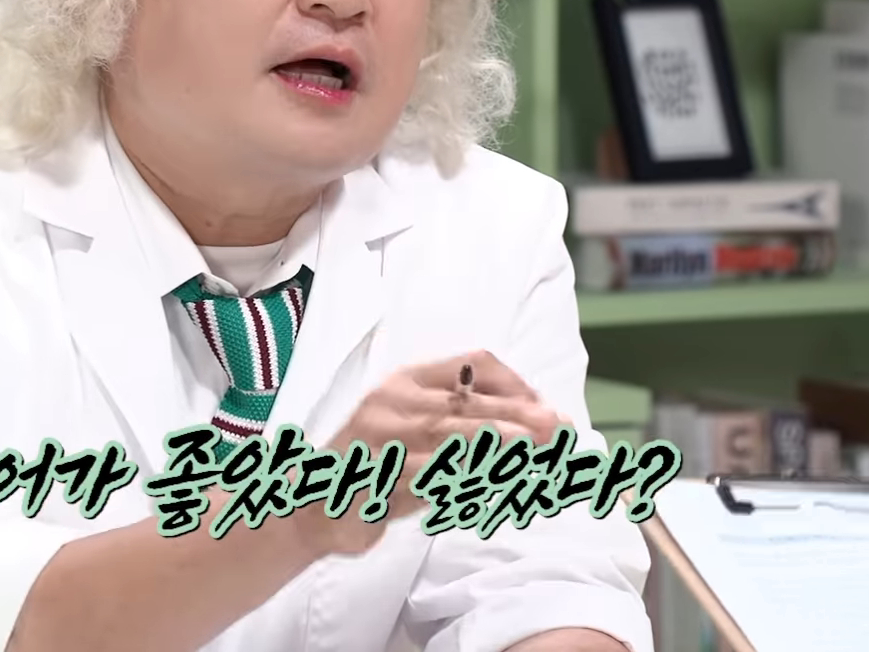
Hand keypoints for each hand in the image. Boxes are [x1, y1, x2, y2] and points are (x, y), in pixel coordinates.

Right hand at [294, 350, 562, 557]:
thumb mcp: (417, 434)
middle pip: (465, 400)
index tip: (543, 407)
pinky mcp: (375, 474)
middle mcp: (393, 401)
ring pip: (447, 432)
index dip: (514, 382)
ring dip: (494, 438)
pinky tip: (491, 481)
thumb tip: (534, 432)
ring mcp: (381, 437)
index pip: (471, 364)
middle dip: (516, 412)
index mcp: (407, 381)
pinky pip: (426, 474)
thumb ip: (464, 428)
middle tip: (555, 425)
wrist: (312, 503)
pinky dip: (461, 476)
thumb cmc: (375, 466)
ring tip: (531, 444)